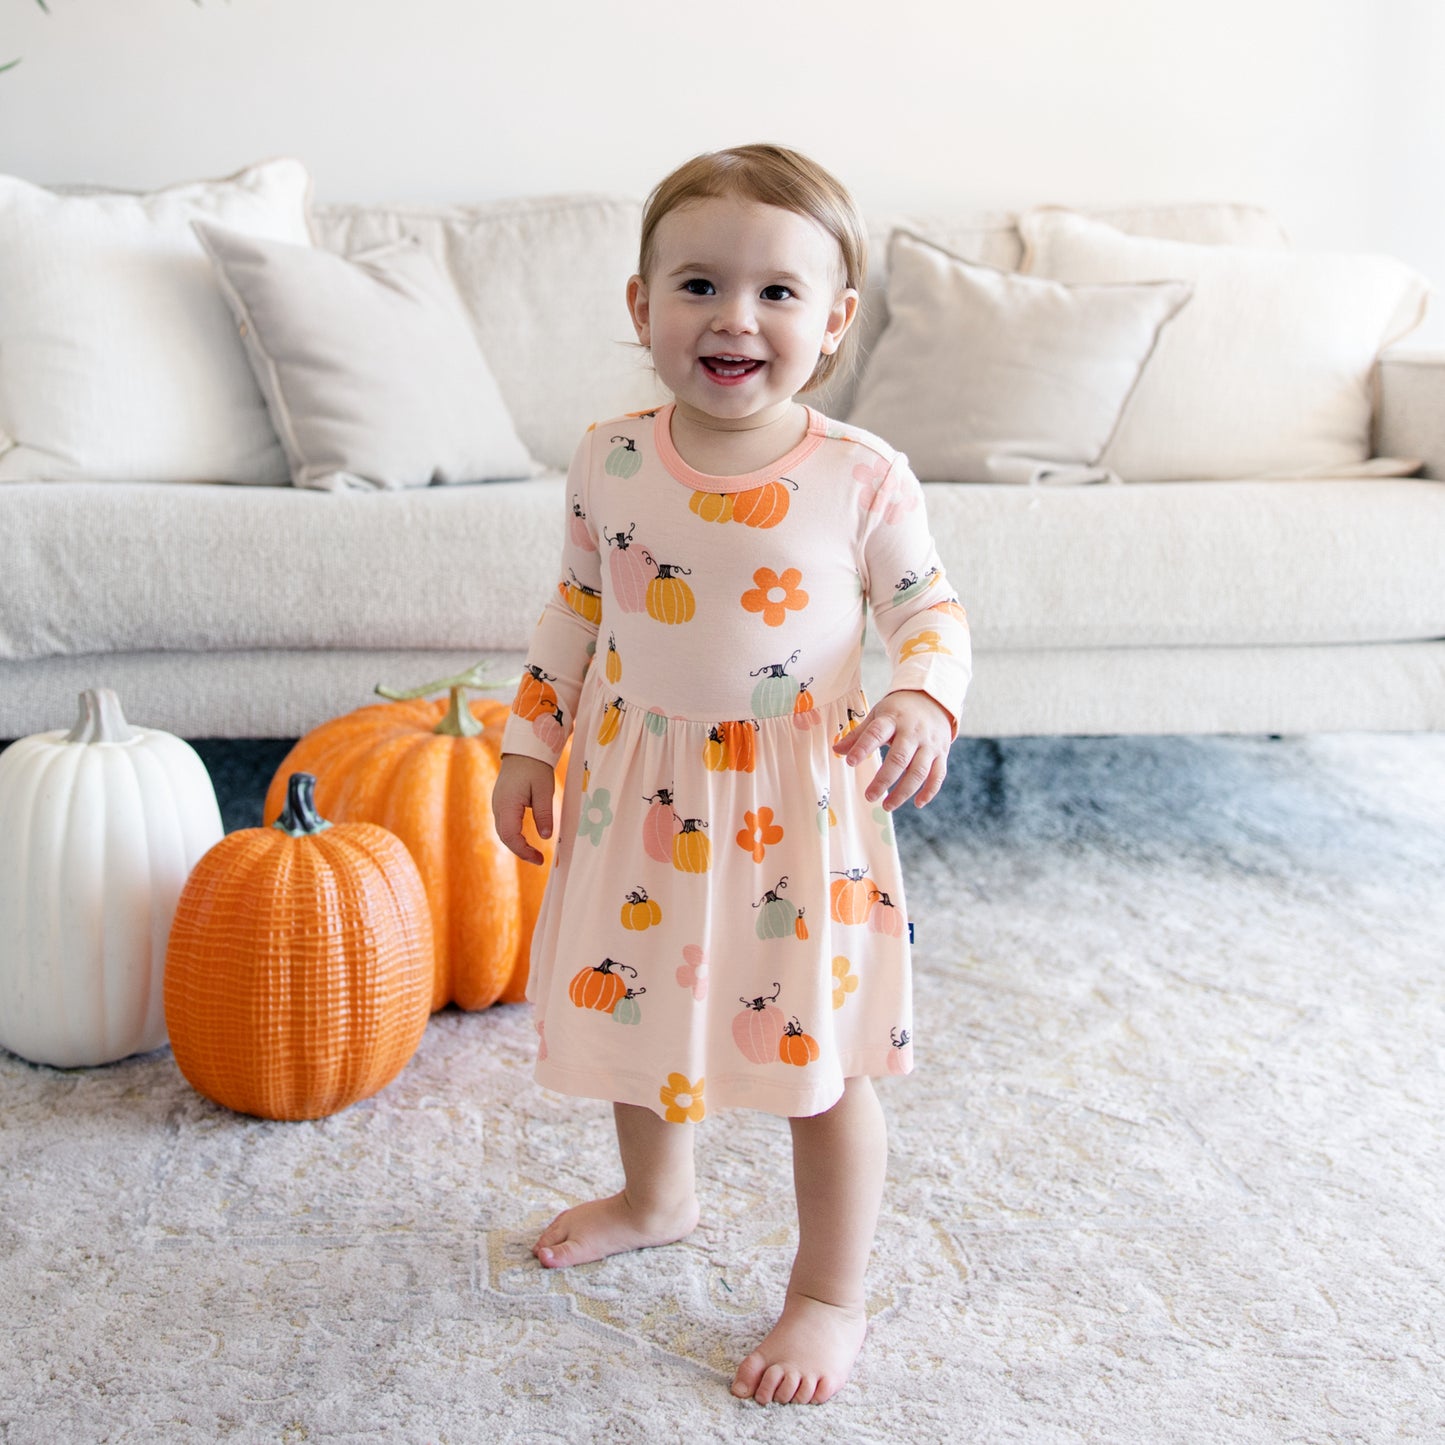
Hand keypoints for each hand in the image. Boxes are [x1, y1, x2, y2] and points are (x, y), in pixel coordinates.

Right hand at [492, 753, 558, 864]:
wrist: (524, 750)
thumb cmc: (535, 768)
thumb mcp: (544, 790)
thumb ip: (544, 813)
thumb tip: (546, 837)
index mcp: (507, 804)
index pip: (510, 836)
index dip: (524, 851)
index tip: (540, 859)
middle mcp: (497, 807)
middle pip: (504, 837)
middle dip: (521, 851)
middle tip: (539, 859)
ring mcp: (497, 805)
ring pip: (503, 832)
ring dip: (517, 844)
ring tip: (534, 853)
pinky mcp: (501, 803)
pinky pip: (505, 824)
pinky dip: (514, 835)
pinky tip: (526, 840)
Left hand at [832, 689, 952, 811]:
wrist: (933, 700)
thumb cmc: (899, 711)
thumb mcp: (877, 715)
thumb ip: (859, 735)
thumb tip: (836, 751)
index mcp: (893, 719)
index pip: (876, 733)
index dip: (863, 748)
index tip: (851, 762)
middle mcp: (913, 732)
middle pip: (899, 758)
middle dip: (884, 780)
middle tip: (869, 796)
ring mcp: (929, 744)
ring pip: (919, 771)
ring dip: (903, 792)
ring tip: (887, 806)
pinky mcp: (941, 754)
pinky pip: (938, 775)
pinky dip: (929, 791)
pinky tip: (918, 804)